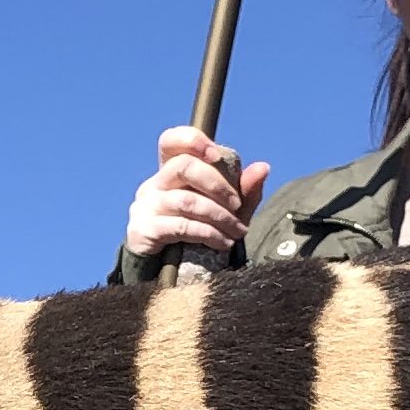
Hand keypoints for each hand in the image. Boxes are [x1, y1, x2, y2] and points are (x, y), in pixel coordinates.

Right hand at [124, 125, 264, 262]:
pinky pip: (181, 226)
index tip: (216, 155)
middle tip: (237, 205)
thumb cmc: (198, 230)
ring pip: (187, 200)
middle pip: (183, 166)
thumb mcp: (227, 210)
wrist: (167, 269)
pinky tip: (223, 242)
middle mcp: (155, 183)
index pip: (171, 141)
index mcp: (171, 171)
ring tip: (237, 231)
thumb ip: (244, 189)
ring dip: (219, 216)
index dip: (192, 139)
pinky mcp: (145, 229)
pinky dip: (208, 233)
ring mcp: (147, 205)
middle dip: (217, 185)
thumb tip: (263, 167)